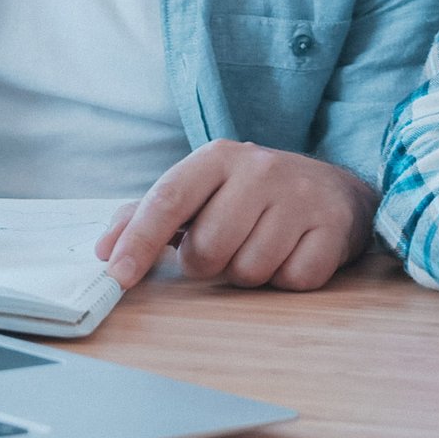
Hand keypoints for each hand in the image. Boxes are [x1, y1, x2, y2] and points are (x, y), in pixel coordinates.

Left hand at [94, 141, 376, 290]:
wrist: (334, 189)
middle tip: (226, 245)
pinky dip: (285, 279)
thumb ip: (150, 214)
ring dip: (248, 272)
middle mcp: (260, 169)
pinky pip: (291, 281)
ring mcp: (300, 197)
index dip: (138, 240)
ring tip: (261, 244)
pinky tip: (291, 252)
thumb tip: (104, 250)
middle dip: (208, 263)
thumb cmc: (253, 195)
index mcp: (219, 157)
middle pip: (207, 249)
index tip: (116, 275)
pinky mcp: (333, 229)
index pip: (169, 198)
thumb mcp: (204, 189)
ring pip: (248, 271)